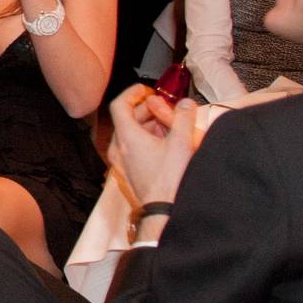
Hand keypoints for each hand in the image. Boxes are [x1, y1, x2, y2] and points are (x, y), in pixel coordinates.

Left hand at [107, 84, 202, 206]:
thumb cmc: (170, 180)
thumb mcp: (182, 143)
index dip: (133, 93)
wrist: (164, 212)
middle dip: (147, 110)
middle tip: (166, 108)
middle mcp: (118, 149)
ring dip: (148, 125)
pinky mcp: (127, 173)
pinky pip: (132, 148)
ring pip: (129, 134)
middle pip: (126, 119)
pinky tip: (166, 144)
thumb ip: (184, 117)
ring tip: (170, 126)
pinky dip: (146, 140)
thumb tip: (185, 103)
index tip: (147, 90)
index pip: (119, 105)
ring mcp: (120, 162)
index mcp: (126, 137)